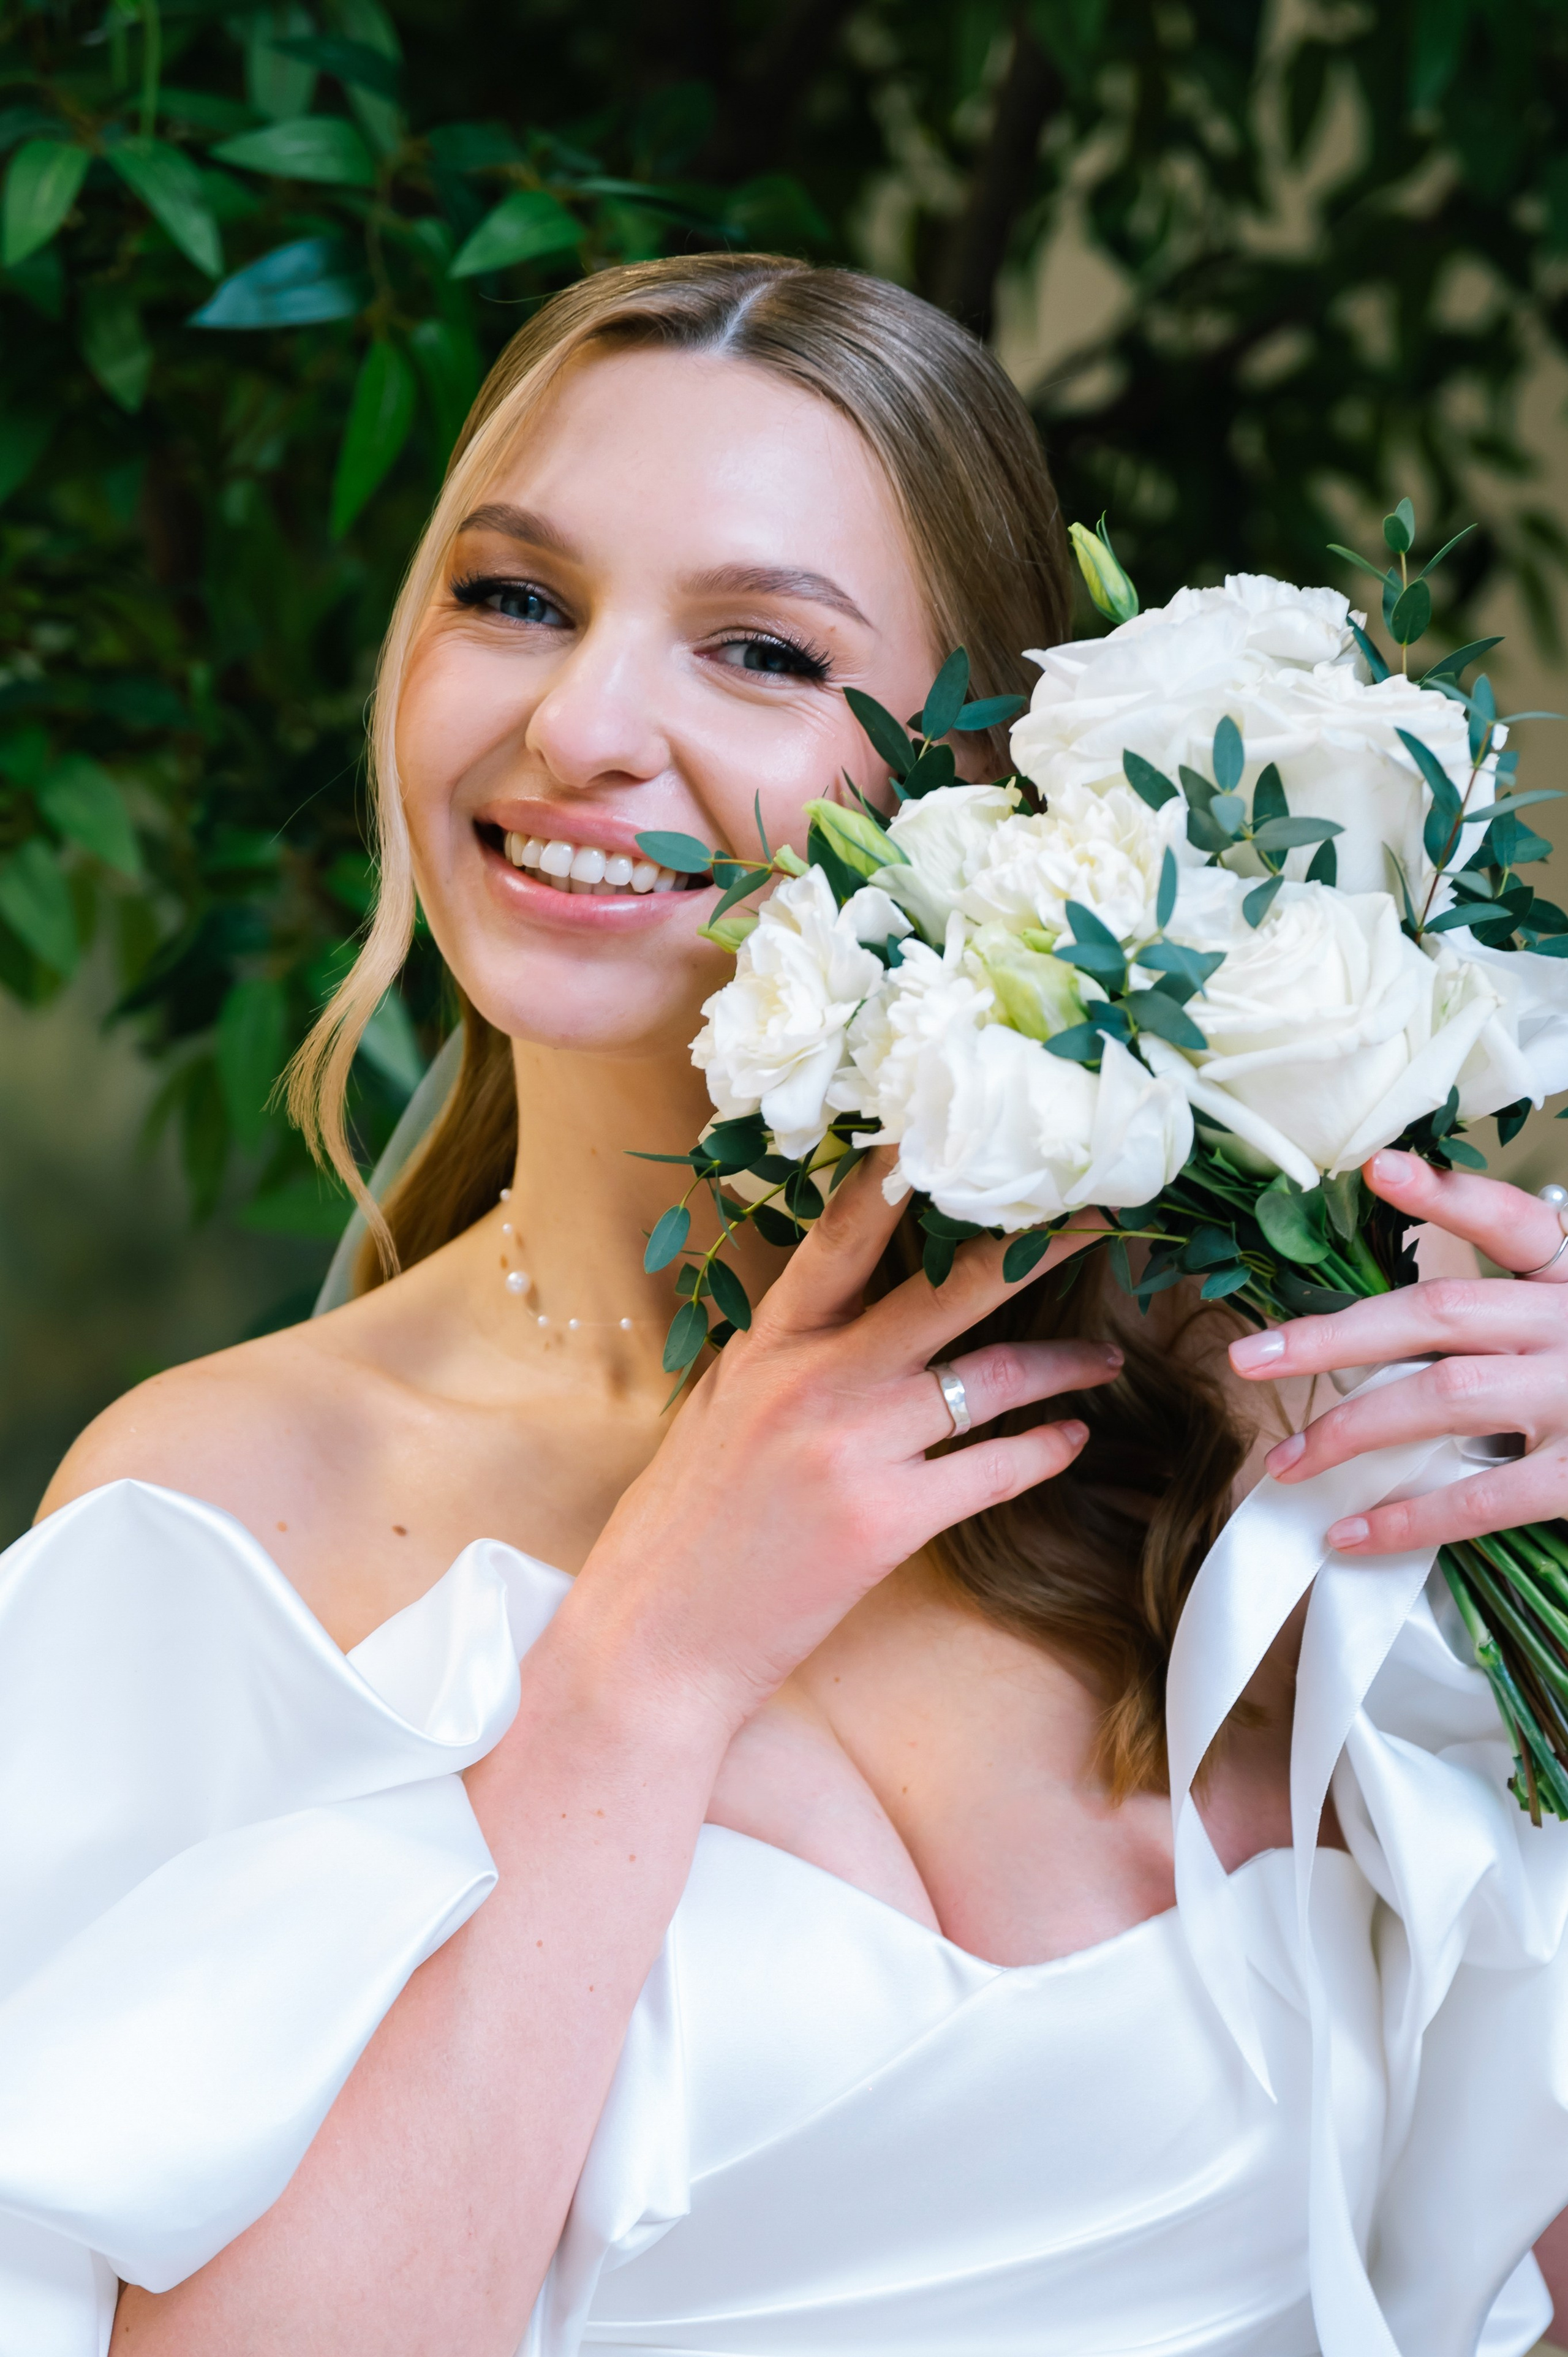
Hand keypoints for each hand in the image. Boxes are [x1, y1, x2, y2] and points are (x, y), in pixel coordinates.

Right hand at [566, 1154, 1118, 1732]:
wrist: (659, 1639)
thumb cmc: (685, 1525)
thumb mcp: (720, 1409)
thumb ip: (781, 1353)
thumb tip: (839, 1307)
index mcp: (768, 1344)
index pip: (842, 1238)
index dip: (899, 1178)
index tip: (958, 1131)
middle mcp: (813, 1381)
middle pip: (947, 1292)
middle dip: (1034, 1251)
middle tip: (1101, 1218)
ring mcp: (853, 1449)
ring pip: (989, 1381)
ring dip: (1062, 1369)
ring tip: (1107, 1360)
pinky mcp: (886, 1522)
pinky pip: (994, 1470)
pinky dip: (1044, 1451)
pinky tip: (1072, 1441)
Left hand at [1227, 1148, 1567, 1555]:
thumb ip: (1532, 1294)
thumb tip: (1423, 1297)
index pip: (1516, 1222)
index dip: (1447, 1193)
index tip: (1377, 1166)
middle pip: (1442, 1311)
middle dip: (1338, 1333)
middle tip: (1253, 1356)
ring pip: (1446, 1396)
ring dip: (1353, 1427)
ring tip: (1288, 1460)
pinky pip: (1486, 1495)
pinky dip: (1413, 1517)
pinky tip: (1355, 1535)